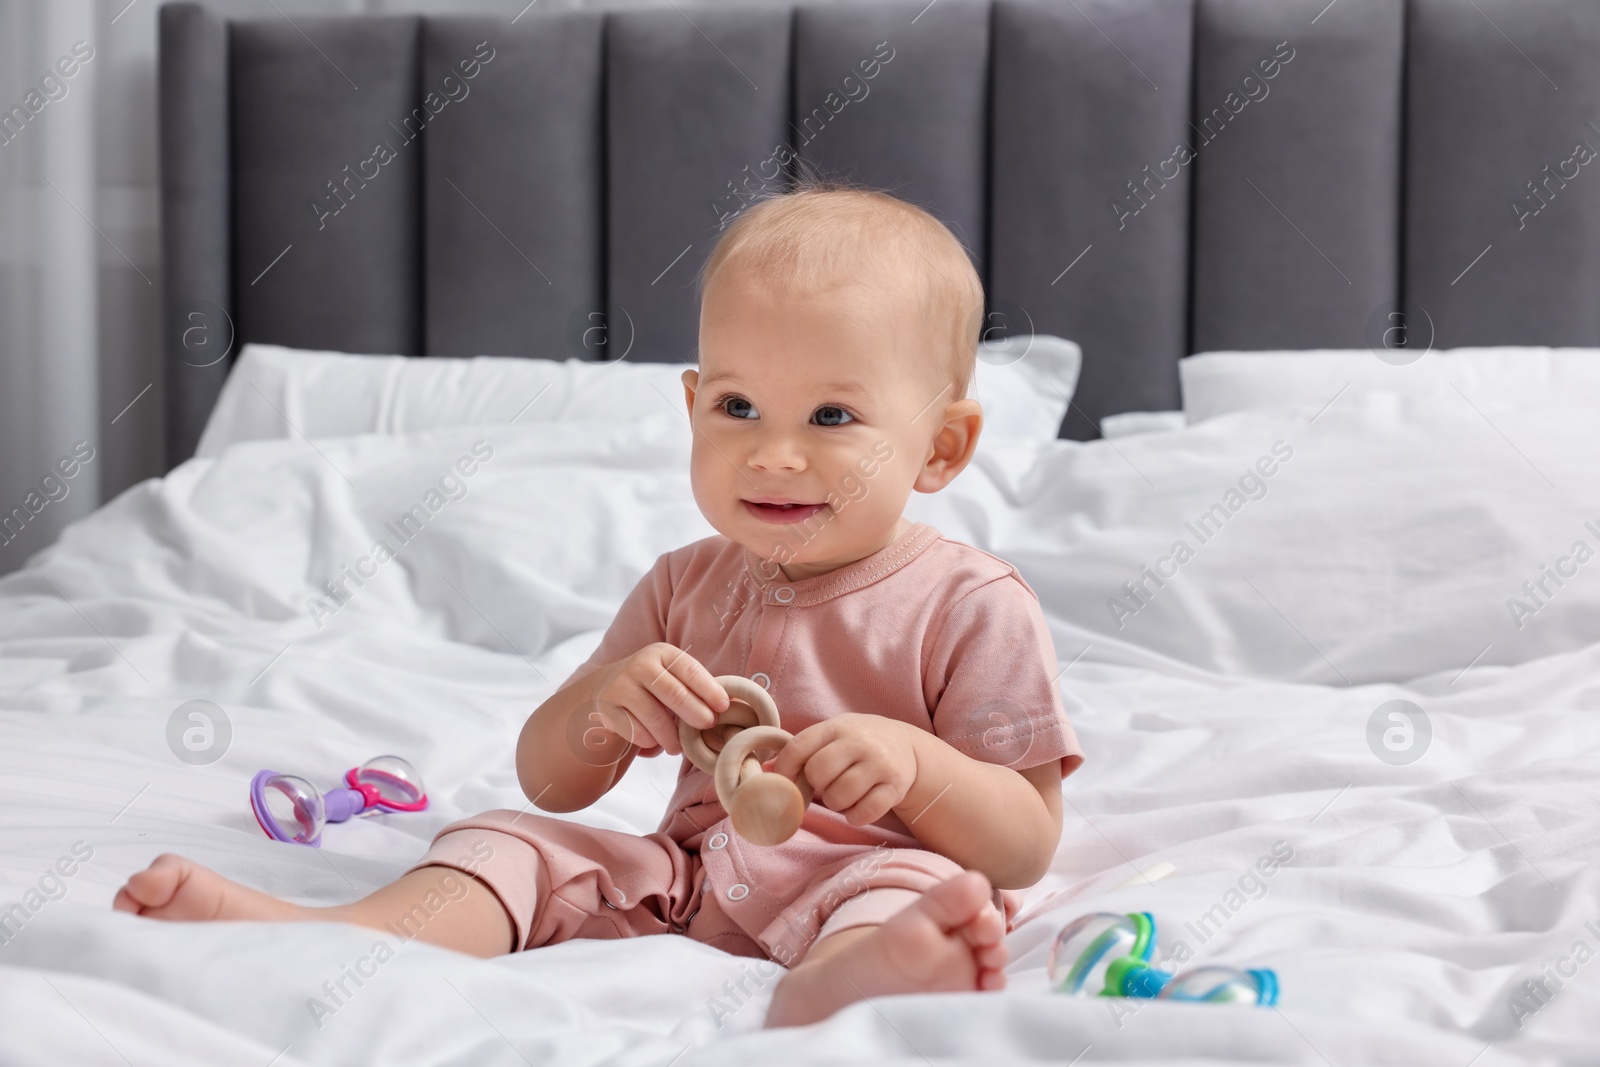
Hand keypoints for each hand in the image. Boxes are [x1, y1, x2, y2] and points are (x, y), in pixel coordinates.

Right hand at [585, 643, 727, 757]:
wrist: (603, 690)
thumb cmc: (652, 688)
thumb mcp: (672, 677)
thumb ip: (698, 688)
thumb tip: (736, 703)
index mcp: (661, 653)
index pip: (690, 670)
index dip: (710, 690)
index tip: (724, 707)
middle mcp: (639, 665)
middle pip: (675, 694)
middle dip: (696, 714)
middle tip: (707, 727)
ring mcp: (620, 686)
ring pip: (656, 718)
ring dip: (672, 737)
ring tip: (678, 747)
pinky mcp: (606, 709)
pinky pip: (636, 732)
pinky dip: (649, 742)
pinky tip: (653, 742)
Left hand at [768, 714, 918, 825]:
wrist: (906, 746)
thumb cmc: (858, 743)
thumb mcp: (833, 736)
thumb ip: (803, 750)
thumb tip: (766, 771)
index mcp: (837, 727)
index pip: (799, 746)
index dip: (785, 769)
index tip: (785, 782)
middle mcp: (859, 742)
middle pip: (818, 772)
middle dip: (815, 787)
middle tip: (824, 786)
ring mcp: (879, 764)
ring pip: (840, 796)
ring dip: (835, 803)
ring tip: (842, 795)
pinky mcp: (895, 786)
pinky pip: (864, 813)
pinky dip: (855, 816)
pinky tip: (857, 808)